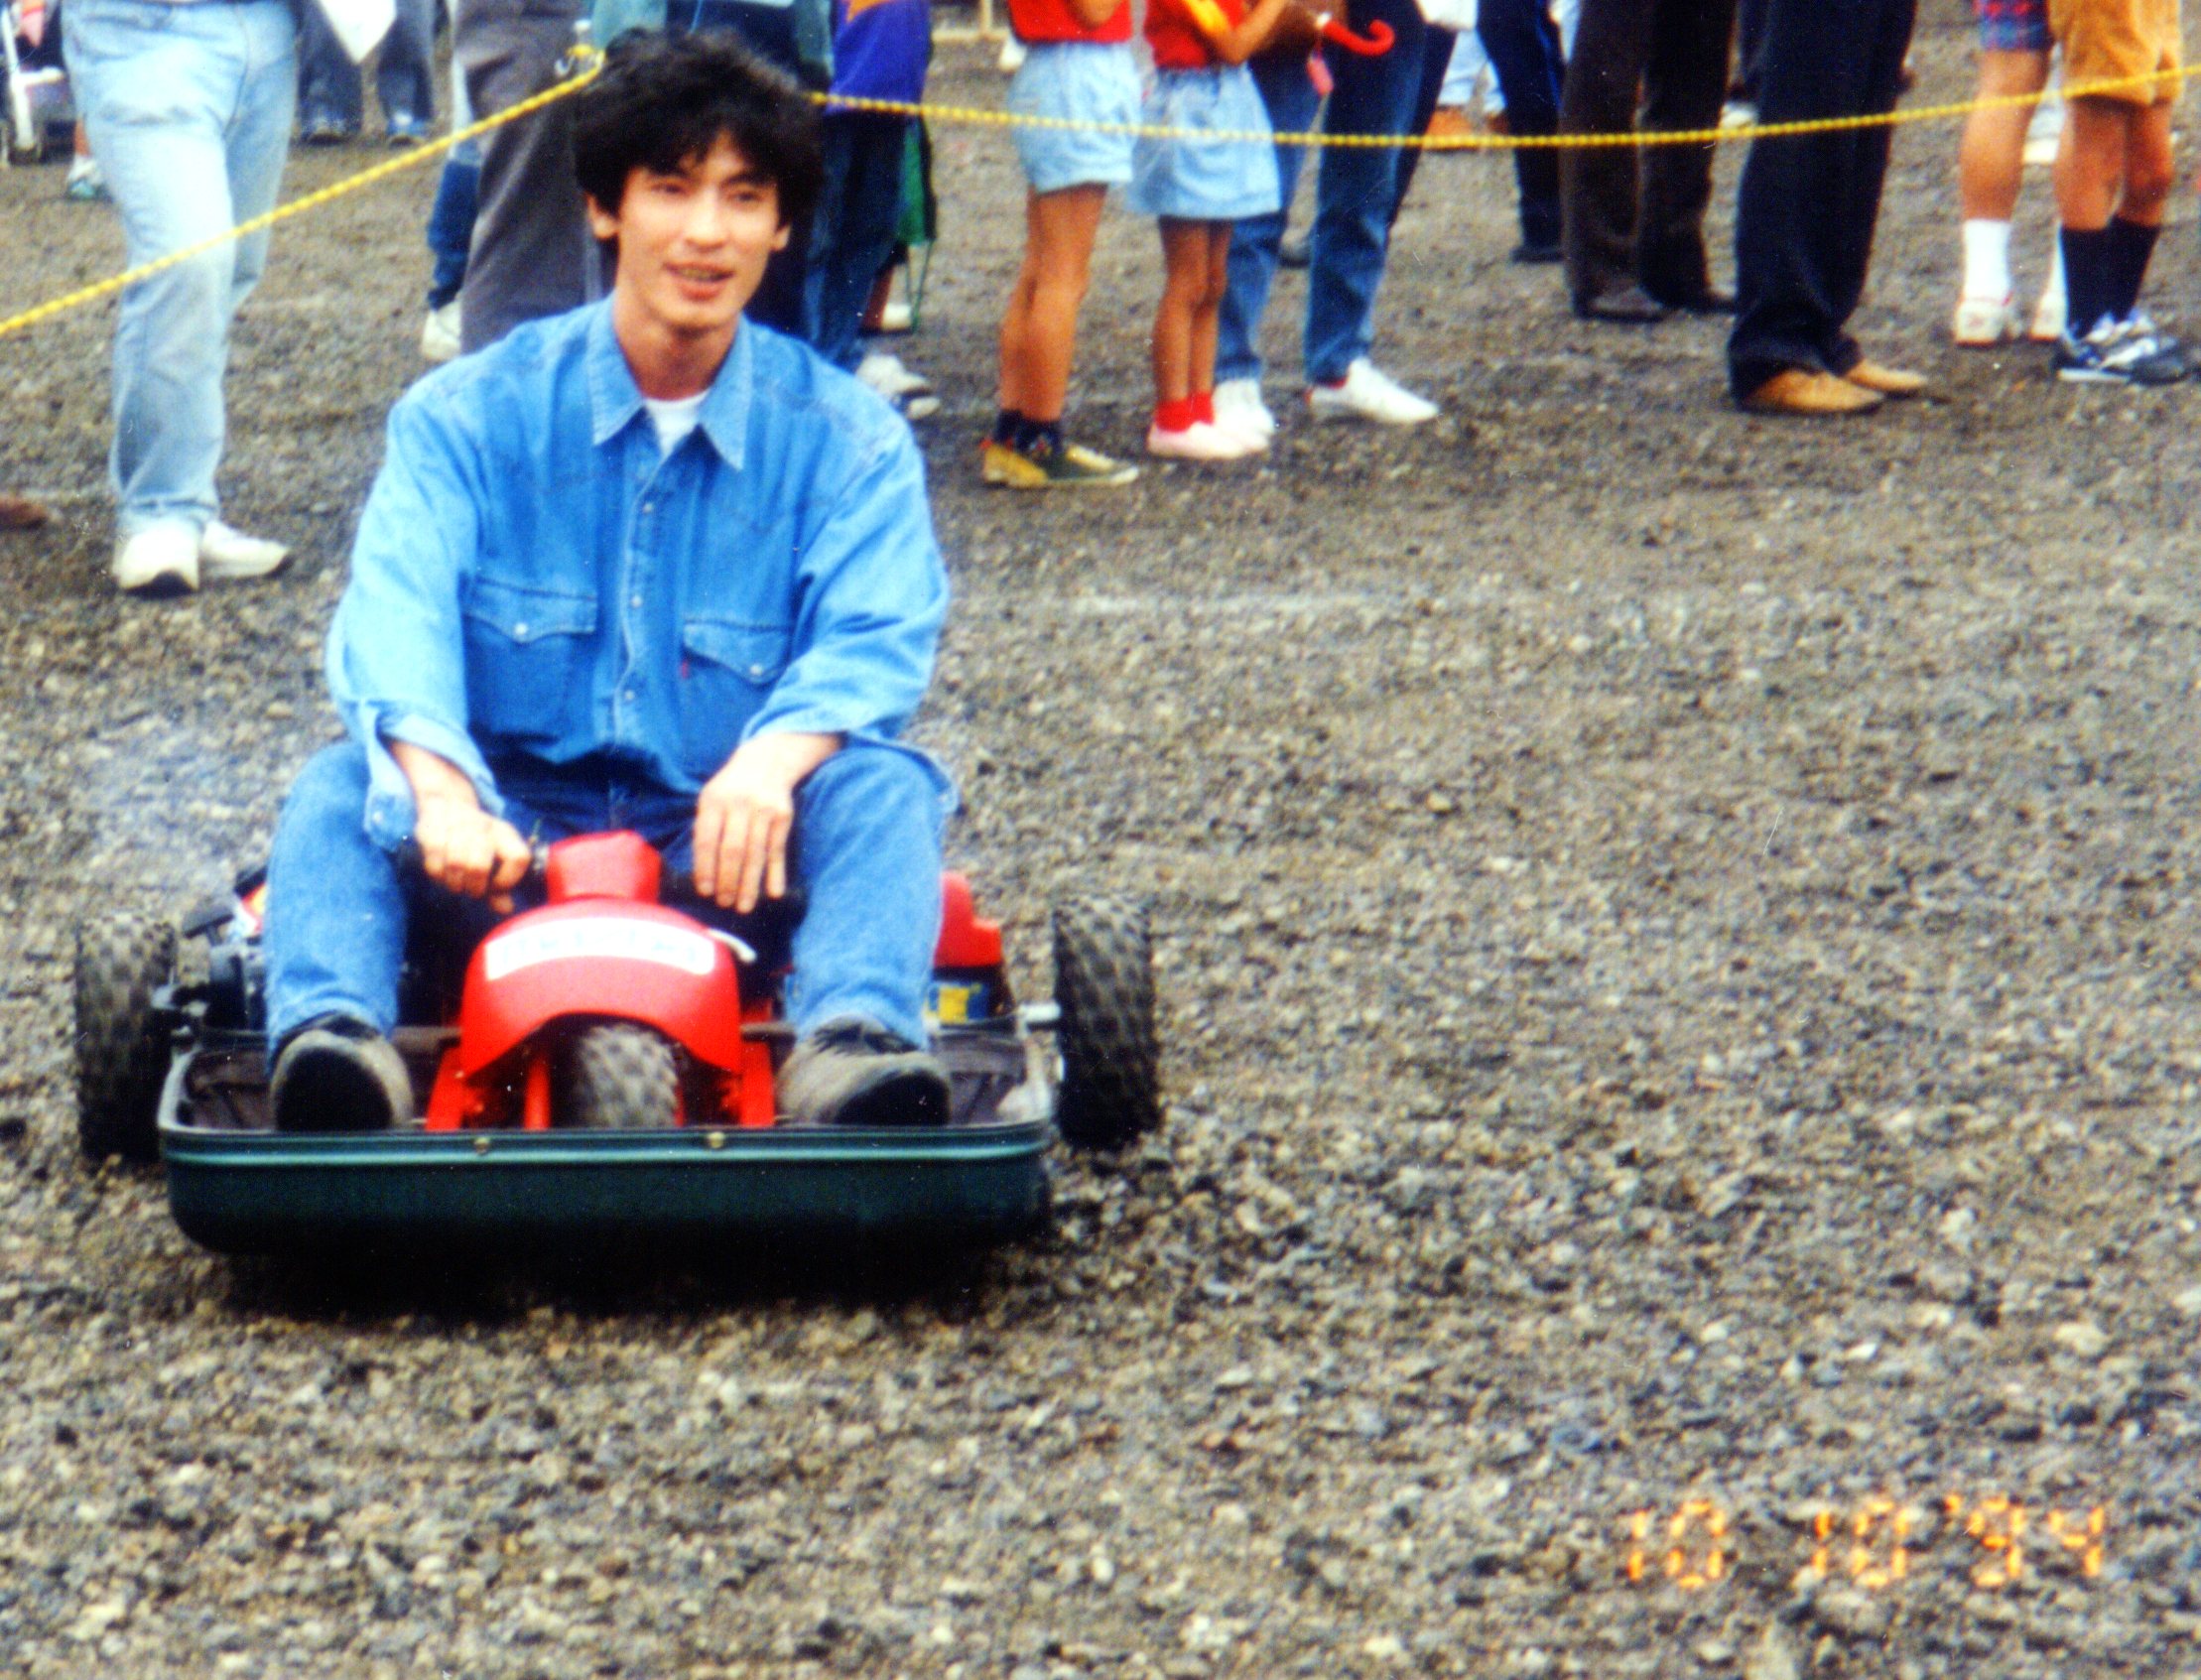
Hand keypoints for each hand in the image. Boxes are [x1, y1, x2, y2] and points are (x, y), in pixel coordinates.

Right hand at [389, 738, 531, 911]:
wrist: (448, 802)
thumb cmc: (477, 842)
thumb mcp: (495, 860)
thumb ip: (501, 888)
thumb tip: (506, 909)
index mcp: (505, 834)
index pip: (518, 858)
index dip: (507, 880)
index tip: (498, 887)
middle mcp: (484, 827)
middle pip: (478, 866)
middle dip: (474, 887)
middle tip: (473, 891)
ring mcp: (456, 826)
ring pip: (455, 864)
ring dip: (455, 883)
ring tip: (457, 883)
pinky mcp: (431, 829)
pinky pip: (434, 863)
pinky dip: (439, 875)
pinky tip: (443, 873)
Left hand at [693, 732, 839, 911]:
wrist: (766, 760)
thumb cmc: (731, 788)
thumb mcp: (711, 798)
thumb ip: (705, 829)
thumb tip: (702, 873)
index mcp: (714, 800)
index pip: (707, 840)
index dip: (705, 869)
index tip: (704, 892)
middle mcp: (739, 804)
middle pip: (733, 851)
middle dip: (728, 881)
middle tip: (725, 904)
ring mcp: (764, 809)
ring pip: (756, 854)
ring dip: (750, 884)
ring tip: (743, 907)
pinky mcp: (783, 816)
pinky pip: (778, 850)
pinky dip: (777, 873)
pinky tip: (774, 893)